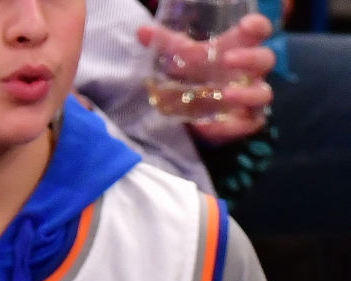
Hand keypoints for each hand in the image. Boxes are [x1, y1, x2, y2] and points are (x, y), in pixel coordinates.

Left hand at [139, 10, 273, 142]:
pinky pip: (249, 124)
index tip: (247, 25)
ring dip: (247, 94)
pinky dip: (230, 127)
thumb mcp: (182, 56)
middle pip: (265, 59)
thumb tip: (141, 32)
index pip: (260, 30)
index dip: (258, 26)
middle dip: (250, 58)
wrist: (197, 105)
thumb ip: (165, 43)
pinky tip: (207, 126)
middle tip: (228, 59)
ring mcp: (251, 95)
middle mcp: (250, 71)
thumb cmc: (198, 71)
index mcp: (240, 47)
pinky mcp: (246, 120)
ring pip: (264, 93)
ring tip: (225, 94)